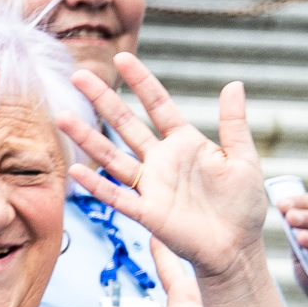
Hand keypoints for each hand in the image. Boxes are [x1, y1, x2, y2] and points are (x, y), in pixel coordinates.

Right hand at [64, 56, 268, 283]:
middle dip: (103, 99)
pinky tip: (76, 171)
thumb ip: (234, 124)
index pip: (158, 105)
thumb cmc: (243, 206)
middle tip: (79, 75)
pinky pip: (117, 196)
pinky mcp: (147, 214)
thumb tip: (234, 84)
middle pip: (125, 124)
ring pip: (112, 156)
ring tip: (63, 116)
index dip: (141, 81)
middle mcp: (162, 161)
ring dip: (88, 137)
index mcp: (185, 143)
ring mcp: (152, 187)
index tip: (122, 58)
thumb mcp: (244, 159)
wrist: (238, 248)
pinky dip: (96, 186)